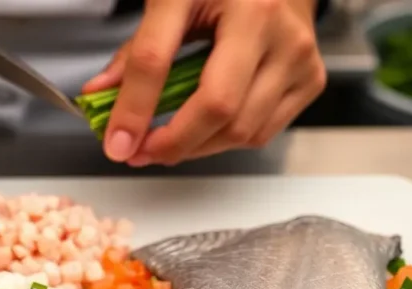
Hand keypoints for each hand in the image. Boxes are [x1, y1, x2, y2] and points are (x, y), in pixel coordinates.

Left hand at [81, 0, 326, 166]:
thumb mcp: (171, 0)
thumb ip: (136, 49)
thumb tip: (100, 95)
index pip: (158, 59)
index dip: (133, 108)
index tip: (116, 142)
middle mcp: (269, 24)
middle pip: (215, 107)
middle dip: (172, 142)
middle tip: (139, 151)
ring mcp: (297, 55)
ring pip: (241, 130)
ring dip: (196, 148)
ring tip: (166, 142)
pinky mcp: (311, 79)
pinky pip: (262, 132)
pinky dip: (226, 141)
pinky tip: (205, 131)